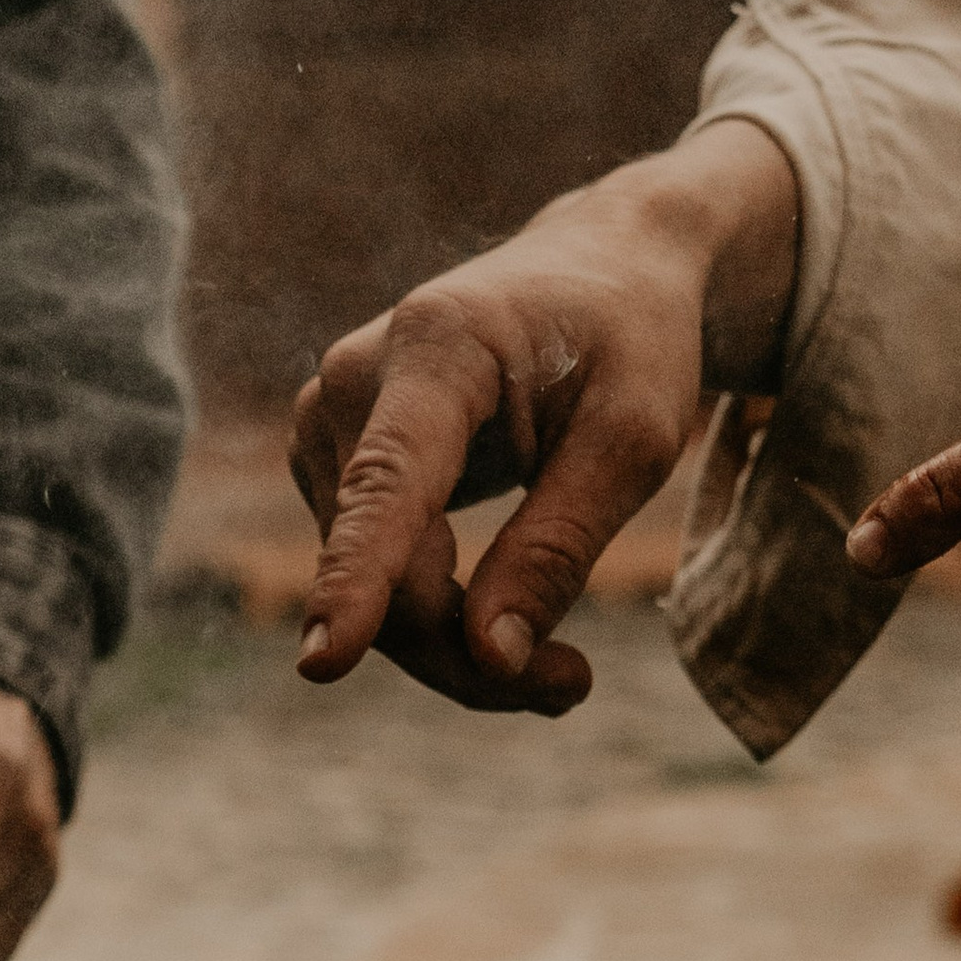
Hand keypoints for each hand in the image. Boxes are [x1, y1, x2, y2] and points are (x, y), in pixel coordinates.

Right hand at [291, 119, 800, 714]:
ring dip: (459, 647)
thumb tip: (489, 659)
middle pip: (387, 571)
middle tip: (572, 687)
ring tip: (561, 664)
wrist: (596, 273)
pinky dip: (439, 621)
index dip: (359, 577)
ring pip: (374, 594)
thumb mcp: (635, 437)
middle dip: (470, 653)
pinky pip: (373, 581)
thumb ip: (559, 547)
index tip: (326, 662)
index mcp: (437, 346)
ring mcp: (326, 427)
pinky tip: (507, 618)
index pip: (387, 482)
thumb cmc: (626, 343)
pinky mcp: (328, 469)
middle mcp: (351, 381)